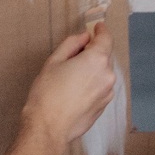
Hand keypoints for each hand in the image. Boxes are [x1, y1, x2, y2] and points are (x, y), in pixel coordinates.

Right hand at [23, 21, 116, 146]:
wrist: (48, 127)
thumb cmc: (47, 93)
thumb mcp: (54, 61)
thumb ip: (72, 44)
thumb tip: (84, 37)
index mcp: (96, 60)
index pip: (105, 38)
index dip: (101, 30)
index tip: (97, 27)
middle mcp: (107, 75)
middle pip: (105, 56)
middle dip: (94, 52)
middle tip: (75, 55)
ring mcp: (107, 92)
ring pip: (103, 73)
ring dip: (93, 69)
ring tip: (72, 77)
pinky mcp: (104, 106)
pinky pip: (101, 88)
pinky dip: (93, 84)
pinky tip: (76, 90)